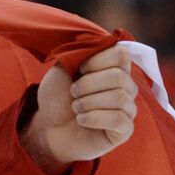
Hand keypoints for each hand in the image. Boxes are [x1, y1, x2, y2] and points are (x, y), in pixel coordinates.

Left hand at [21, 45, 137, 174]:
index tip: (79, 70)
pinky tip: (81, 120)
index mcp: (115, 68)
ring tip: (75, 107)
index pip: (121, 54)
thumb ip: (82, 53)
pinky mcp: (124, 131)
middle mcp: (126, 87)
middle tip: (73, 93)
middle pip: (119, 77)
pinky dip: (94, 118)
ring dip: (88, 102)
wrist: (47, 127)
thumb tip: (104, 43)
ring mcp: (128, 109)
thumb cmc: (57, 97)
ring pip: (120, 98)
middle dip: (87, 84)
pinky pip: (119, 120)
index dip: (97, 61)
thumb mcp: (63, 69)